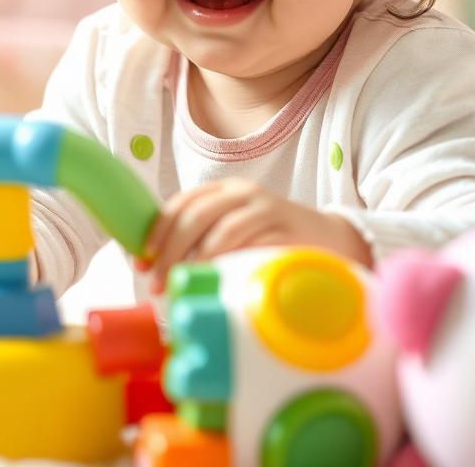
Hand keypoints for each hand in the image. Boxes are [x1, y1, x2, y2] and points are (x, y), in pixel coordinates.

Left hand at [138, 180, 371, 293]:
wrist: (334, 239)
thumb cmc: (275, 241)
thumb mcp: (236, 232)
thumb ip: (204, 238)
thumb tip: (156, 262)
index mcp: (224, 191)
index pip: (181, 202)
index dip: (157, 229)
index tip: (141, 257)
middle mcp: (242, 192)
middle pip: (193, 213)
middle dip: (168, 247)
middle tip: (156, 279)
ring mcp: (263, 207)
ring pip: (216, 226)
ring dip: (191, 257)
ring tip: (179, 283)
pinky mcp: (281, 226)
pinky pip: (244, 239)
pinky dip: (221, 258)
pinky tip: (211, 274)